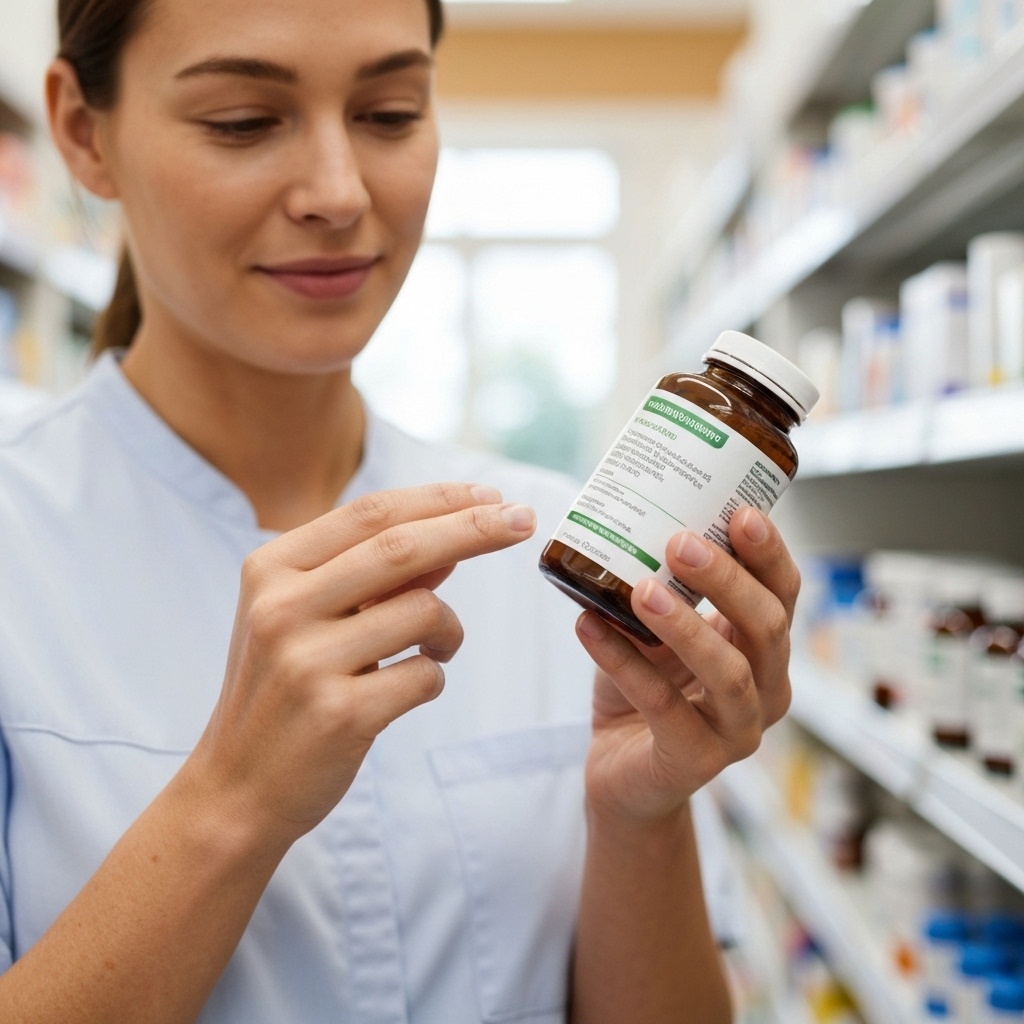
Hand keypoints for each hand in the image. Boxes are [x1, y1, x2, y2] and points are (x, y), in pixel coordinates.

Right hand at [189, 483, 536, 845]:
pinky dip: (434, 676)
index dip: (439, 500)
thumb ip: (376, 576)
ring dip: (450, 629)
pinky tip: (407, 689)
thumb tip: (455, 538)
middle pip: (402, 547)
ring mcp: (307, 661)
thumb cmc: (284, 691)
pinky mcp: (338, 713)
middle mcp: (281, 607)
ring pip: (424, 611)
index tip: (492, 495)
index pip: (370, 513)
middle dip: (474, 528)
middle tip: (524, 520)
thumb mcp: (310, 618)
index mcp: (271, 569)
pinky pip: (426, 675)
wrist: (236, 788)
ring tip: (437, 647)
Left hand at [575, 506, 798, 825]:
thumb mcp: (657, 631)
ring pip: (729, 673)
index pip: (783, 593)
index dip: (768, 553)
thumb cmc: (648, 688)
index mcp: (765, 649)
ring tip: (642, 589)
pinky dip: (623, 663)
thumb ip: (659, 587)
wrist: (622, 772)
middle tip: (681, 543)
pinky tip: (589, 627)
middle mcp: (767, 689)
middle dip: (727, 581)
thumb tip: (627, 520)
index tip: (740, 512)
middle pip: (767, 628)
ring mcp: (737, 731)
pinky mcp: (694, 761)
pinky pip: (662, 706)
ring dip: (686, 626)